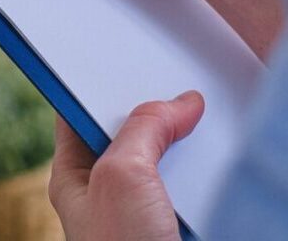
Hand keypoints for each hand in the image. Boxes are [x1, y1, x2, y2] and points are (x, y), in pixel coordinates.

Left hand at [49, 93, 204, 240]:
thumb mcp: (123, 175)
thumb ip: (144, 129)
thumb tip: (179, 104)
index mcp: (73, 174)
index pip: (80, 112)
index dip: (103, 85)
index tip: (127, 62)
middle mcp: (103, 190)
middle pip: (128, 133)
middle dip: (153, 113)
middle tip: (178, 89)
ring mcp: (137, 209)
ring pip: (161, 161)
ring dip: (182, 146)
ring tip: (201, 121)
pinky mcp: (169, 226)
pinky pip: (185, 188)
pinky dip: (201, 177)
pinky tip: (214, 163)